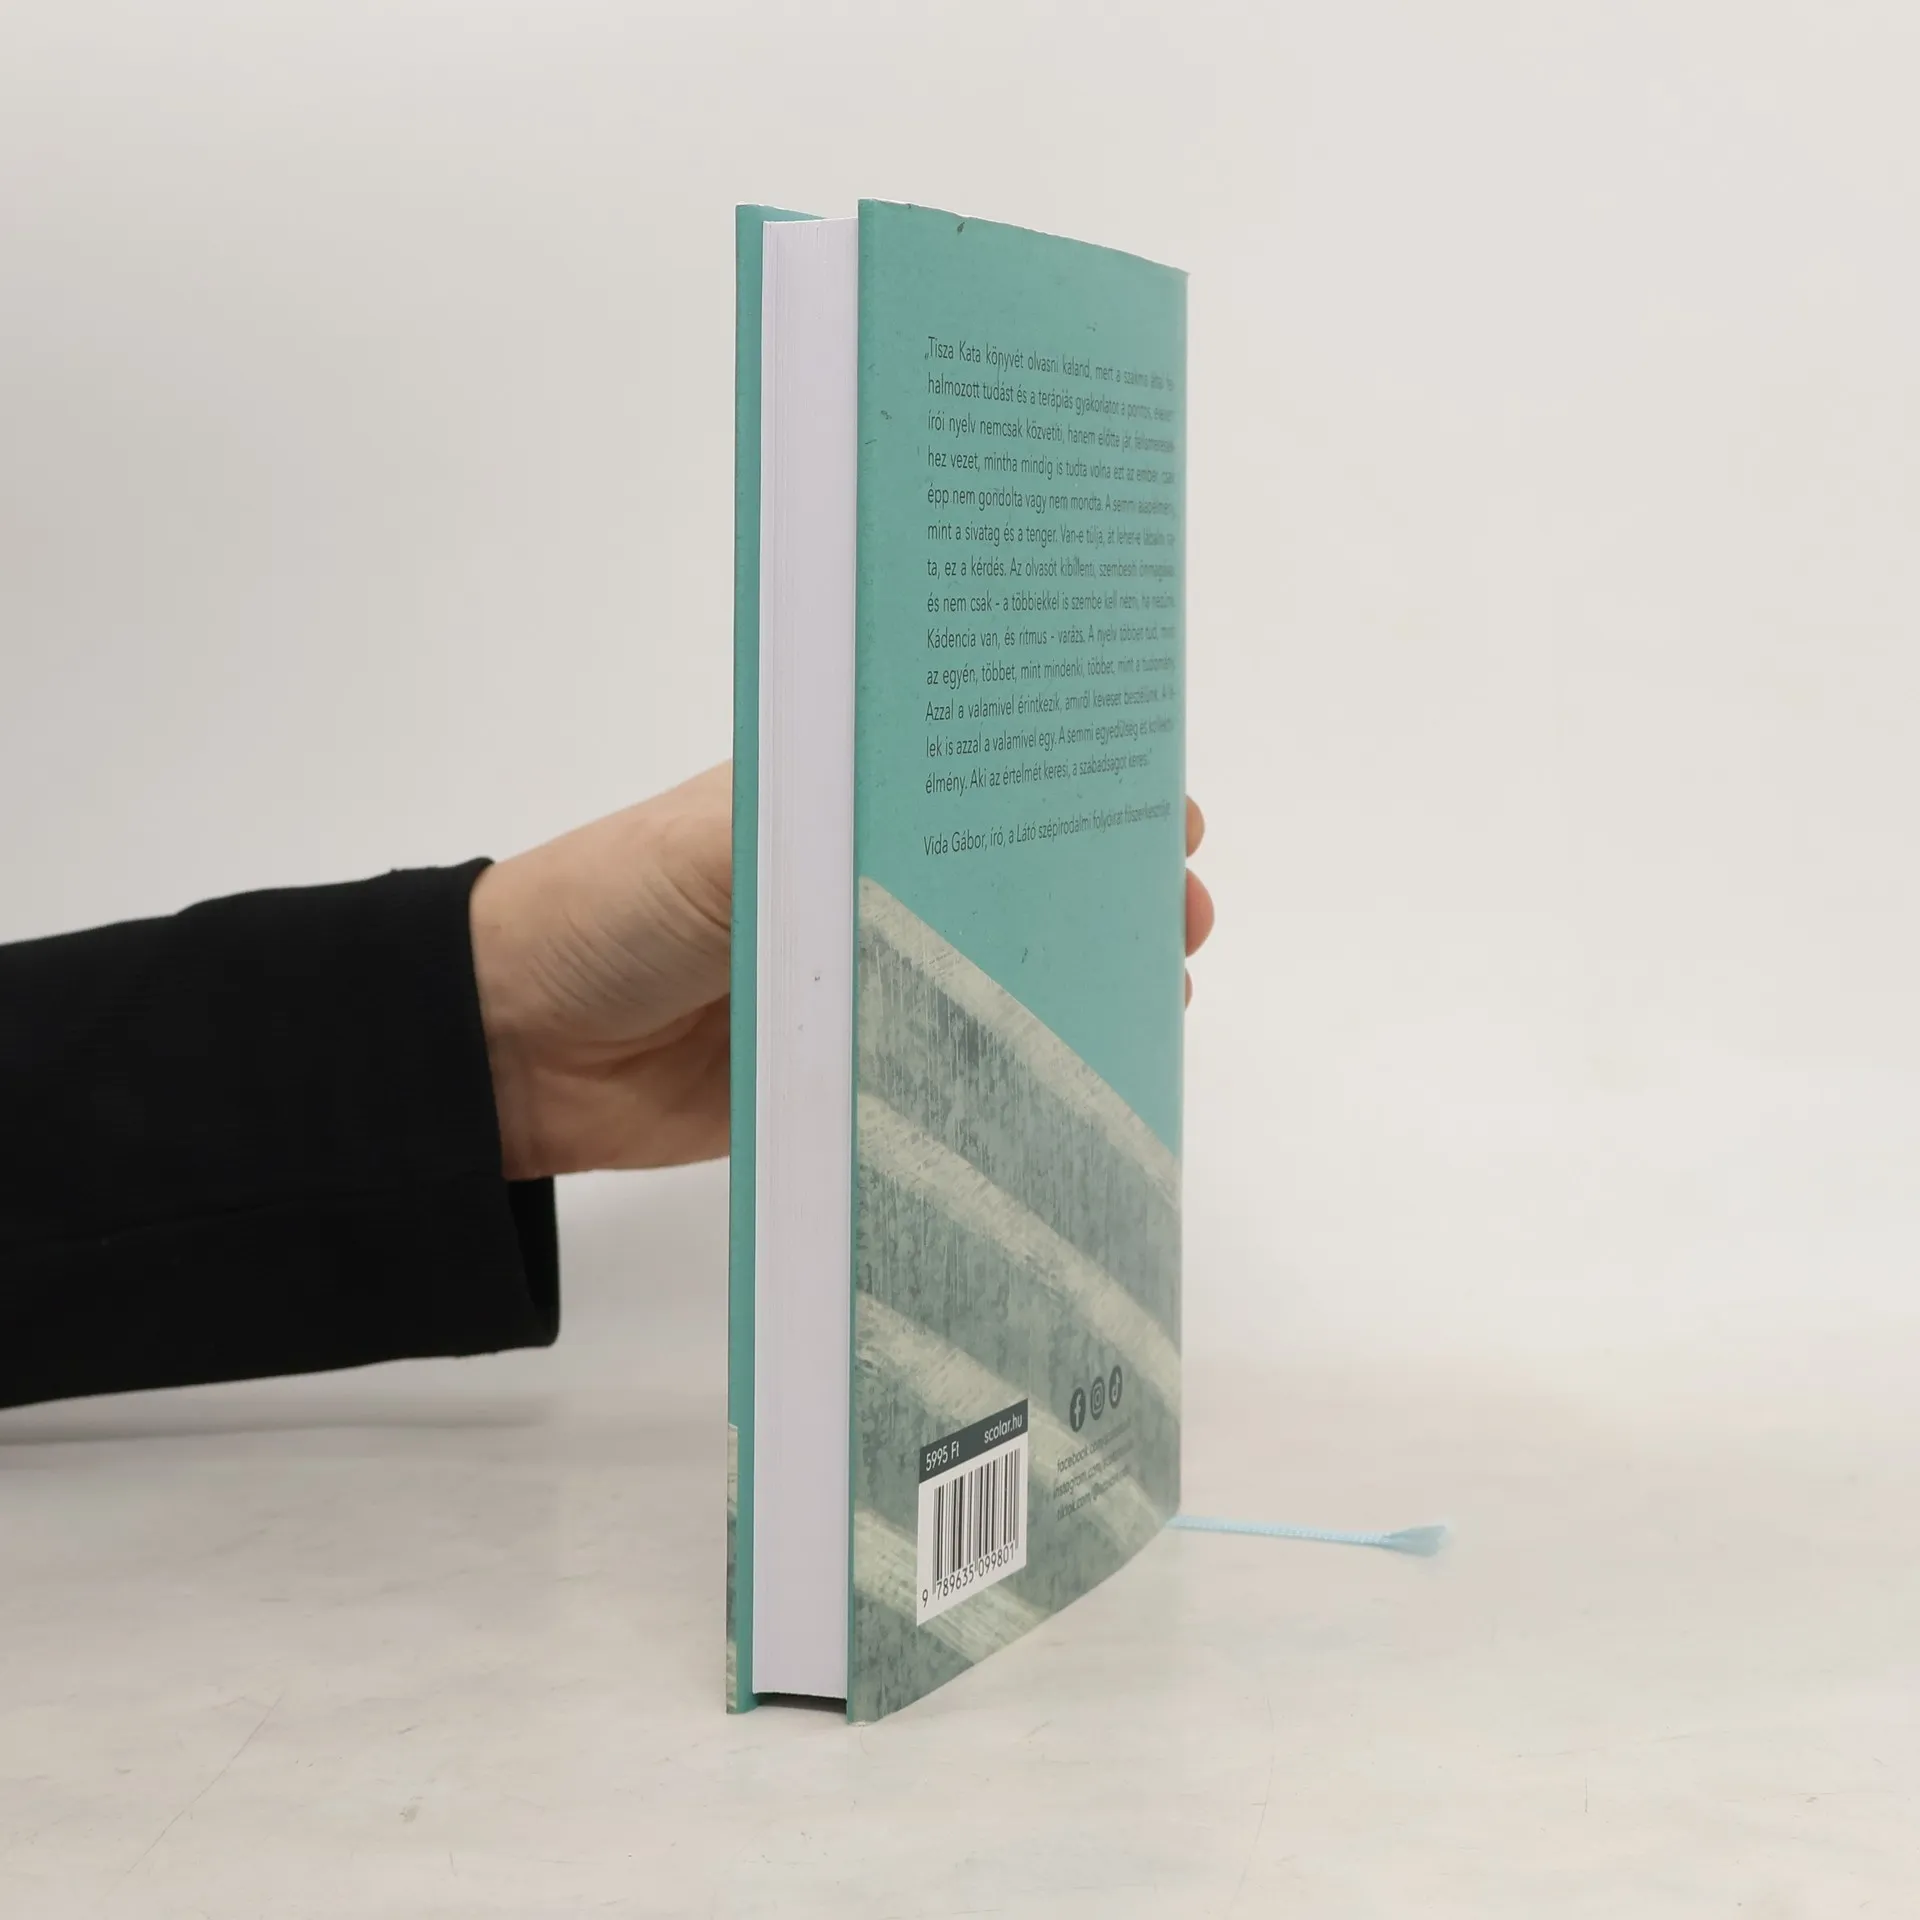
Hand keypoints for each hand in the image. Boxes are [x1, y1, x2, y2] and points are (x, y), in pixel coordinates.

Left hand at [470, 764, 1215, 1179]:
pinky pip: (945, 1074)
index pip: (984, 779)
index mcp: (846, 803)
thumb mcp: (729, 837)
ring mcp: (864, 985)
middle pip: (1009, 884)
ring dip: (1074, 985)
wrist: (516, 1044)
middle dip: (1099, 892)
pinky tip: (1078, 1083)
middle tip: (1182, 913)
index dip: (1075, 789)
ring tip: (1158, 995)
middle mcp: (867, 887)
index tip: (1163, 810)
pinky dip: (1012, 1076)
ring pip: (993, 980)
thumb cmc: (615, 902)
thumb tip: (978, 833)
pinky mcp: (850, 1075)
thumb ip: (837, 830)